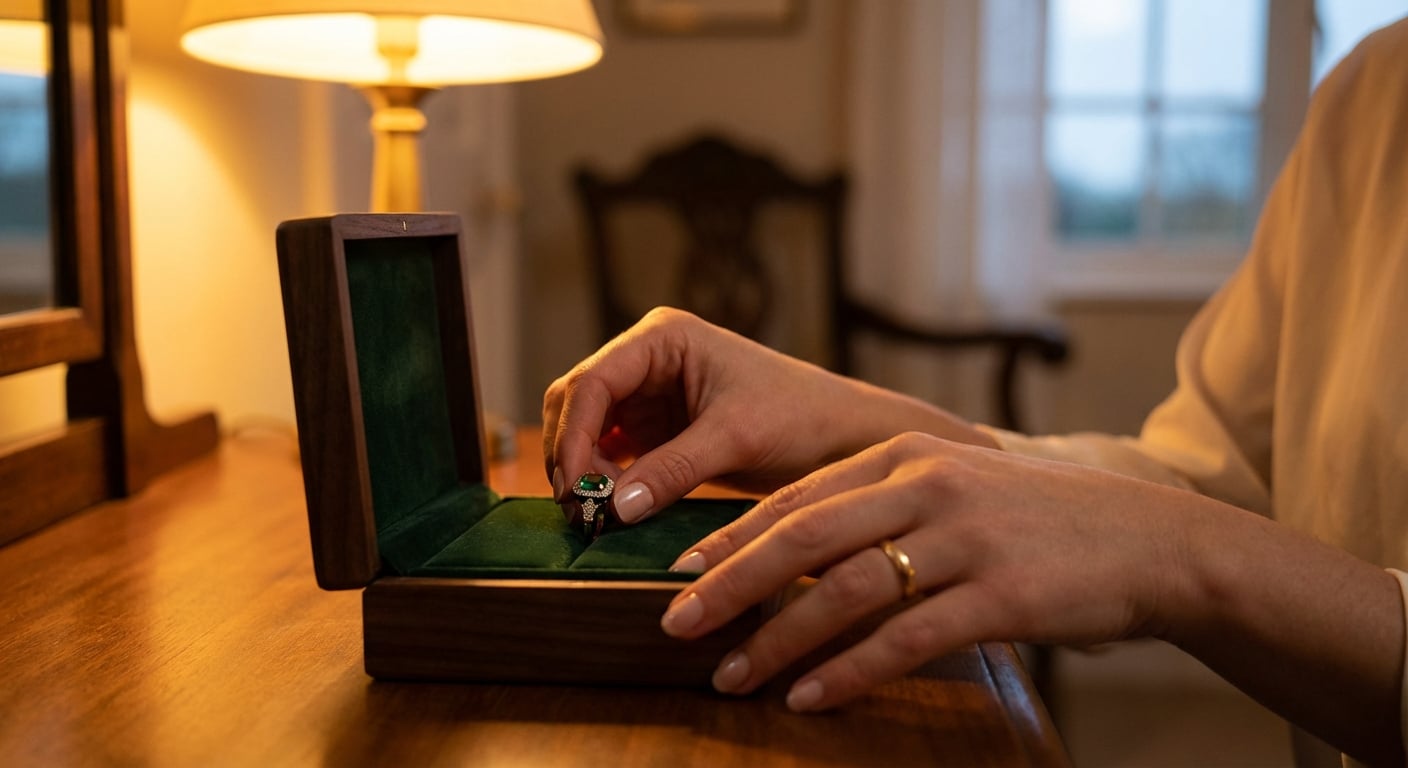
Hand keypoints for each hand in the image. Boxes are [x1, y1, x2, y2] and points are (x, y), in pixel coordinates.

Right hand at [542, 308, 992, 523]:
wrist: (844, 441)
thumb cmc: (802, 417)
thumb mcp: (736, 439)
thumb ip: (671, 469)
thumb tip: (613, 508)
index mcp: (663, 337)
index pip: (593, 381)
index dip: (575, 435)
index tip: (577, 488)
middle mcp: (648, 359)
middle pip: (578, 403)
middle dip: (573, 454)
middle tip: (581, 511)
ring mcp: (649, 395)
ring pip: (588, 432)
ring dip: (585, 472)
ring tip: (596, 518)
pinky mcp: (657, 431)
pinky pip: (611, 455)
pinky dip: (605, 483)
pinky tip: (612, 514)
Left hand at [658, 431, 1225, 710]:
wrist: (1152, 540)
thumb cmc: (1040, 520)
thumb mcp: (956, 488)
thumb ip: (882, 505)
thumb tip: (795, 551)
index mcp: (905, 454)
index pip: (797, 494)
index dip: (731, 535)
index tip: (677, 569)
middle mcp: (926, 486)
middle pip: (803, 537)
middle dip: (729, 582)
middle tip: (675, 622)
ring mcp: (964, 539)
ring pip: (843, 590)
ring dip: (777, 639)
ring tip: (732, 676)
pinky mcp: (1000, 596)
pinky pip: (903, 639)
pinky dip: (846, 672)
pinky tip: (808, 697)